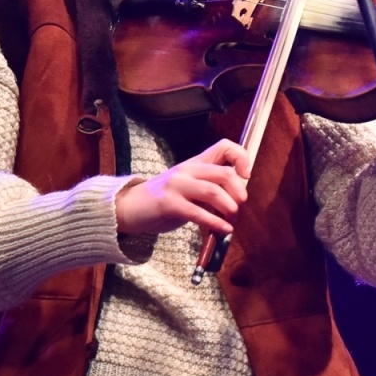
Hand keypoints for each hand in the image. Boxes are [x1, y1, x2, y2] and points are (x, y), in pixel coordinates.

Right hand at [114, 138, 250, 235]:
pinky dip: (215, 223)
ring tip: (232, 219)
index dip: (241, 158)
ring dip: (229, 208)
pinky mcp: (168, 203)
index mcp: (196, 163)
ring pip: (213, 191)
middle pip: (224, 173)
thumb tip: (239, 200)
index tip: (246, 176)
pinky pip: (197, 212)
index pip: (225, 146)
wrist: (129, 207)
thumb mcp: (191, 189)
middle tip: (240, 207)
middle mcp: (187, 170)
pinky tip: (224, 229)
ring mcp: (176, 185)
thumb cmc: (166, 200)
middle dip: (239, 192)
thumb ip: (212, 190)